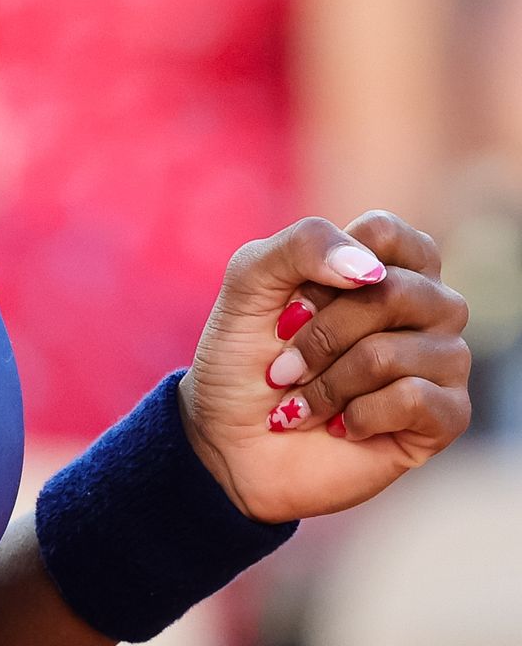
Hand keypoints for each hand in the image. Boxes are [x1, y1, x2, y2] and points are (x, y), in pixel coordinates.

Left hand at [178, 212, 470, 523]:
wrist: (230, 443)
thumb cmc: (245, 354)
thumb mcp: (251, 280)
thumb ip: (304, 245)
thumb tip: (370, 270)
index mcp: (385, 261)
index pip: (386, 232)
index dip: (328, 267)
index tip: (290, 304)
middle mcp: (426, 304)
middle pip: (394, 291)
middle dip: (322, 333)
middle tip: (283, 366)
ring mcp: (442, 359)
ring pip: (397, 351)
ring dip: (330, 382)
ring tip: (305, 402)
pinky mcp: (446, 417)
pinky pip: (415, 400)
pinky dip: (358, 415)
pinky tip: (342, 427)